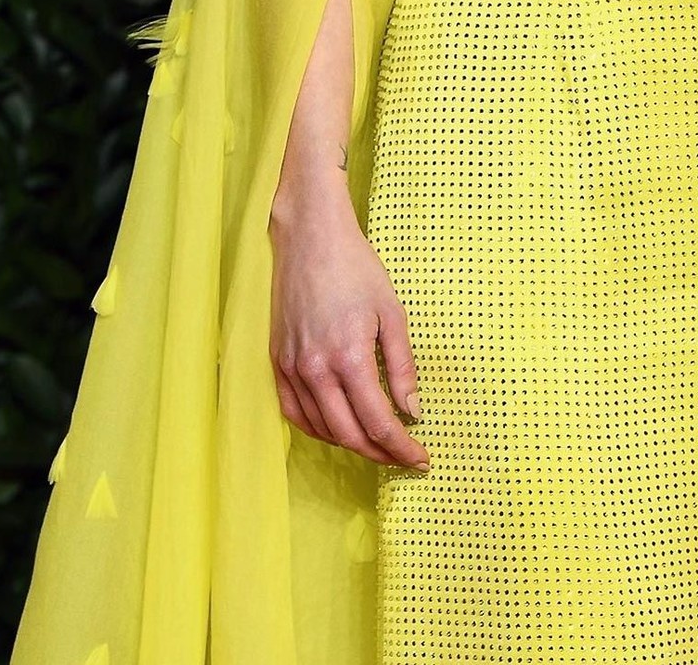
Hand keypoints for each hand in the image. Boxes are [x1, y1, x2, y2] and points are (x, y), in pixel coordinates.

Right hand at [269, 189, 429, 469]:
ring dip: (352, 445)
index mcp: (349, 357)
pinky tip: (338, 429)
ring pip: (322, 430)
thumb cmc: (356, 268)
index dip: (402, 448)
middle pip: (350, 435)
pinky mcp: (277, 362)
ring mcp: (292, 368)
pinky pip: (294, 413)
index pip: (379, 422)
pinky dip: (319, 430)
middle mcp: (317, 370)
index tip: (421, 460)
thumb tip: (412, 410)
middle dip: (381, 454)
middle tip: (404, 457)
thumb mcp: (392, 312)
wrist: (310, 238)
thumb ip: (402, 367)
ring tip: (377, 444)